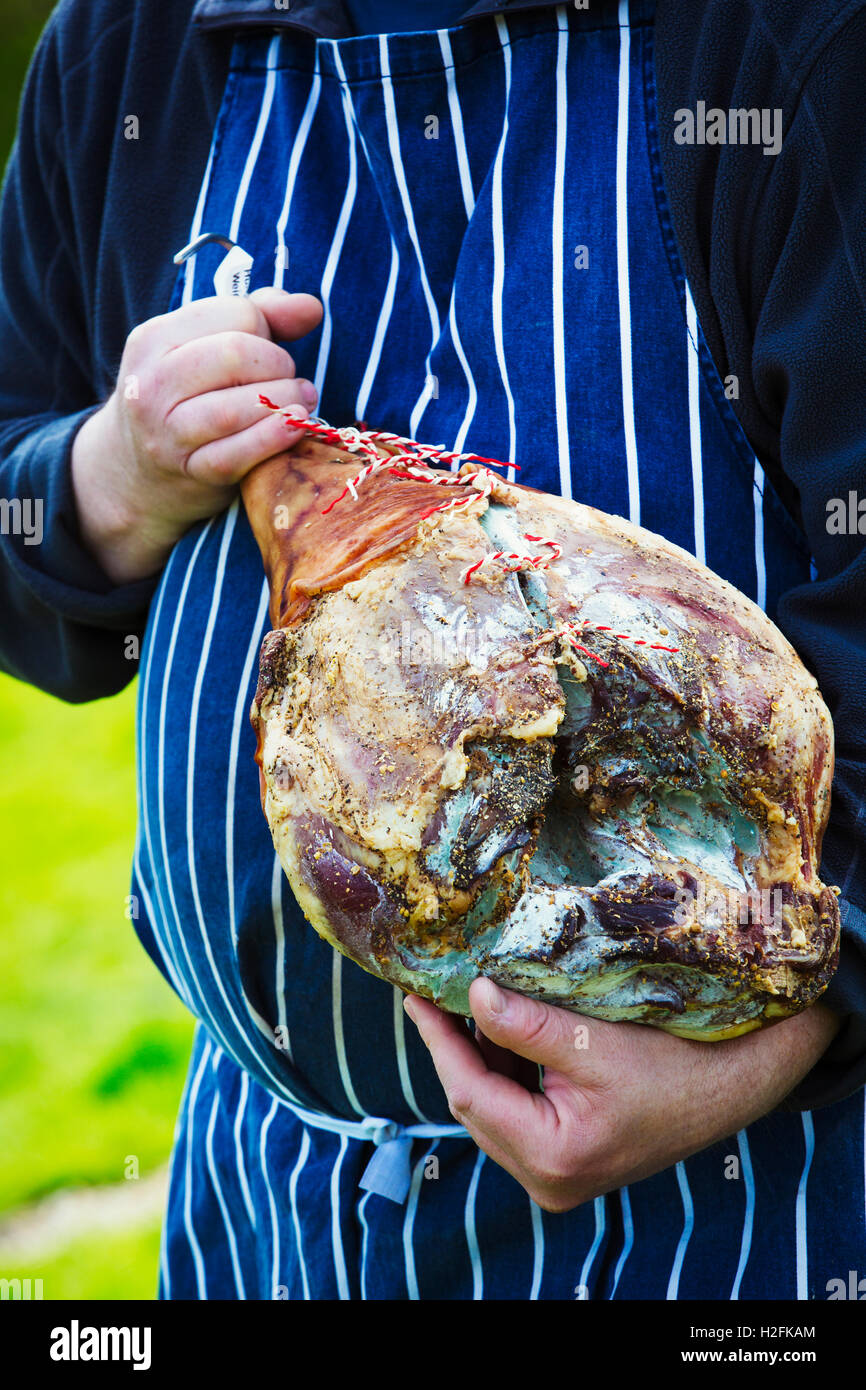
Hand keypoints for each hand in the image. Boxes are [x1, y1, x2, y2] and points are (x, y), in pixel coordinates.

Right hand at [71, 289, 322, 582]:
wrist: (137, 472)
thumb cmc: (187, 399)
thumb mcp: (205, 348)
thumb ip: (261, 316)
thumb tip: (311, 306)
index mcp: (154, 339)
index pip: (235, 314)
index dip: (266, 329)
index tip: (266, 351)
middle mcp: (151, 383)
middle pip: (236, 354)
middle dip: (278, 365)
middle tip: (290, 381)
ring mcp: (166, 432)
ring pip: (234, 408)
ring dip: (283, 403)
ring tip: (301, 405)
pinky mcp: (188, 472)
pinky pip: (236, 455)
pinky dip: (273, 439)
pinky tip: (295, 428)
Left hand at [405, 980, 839, 1211]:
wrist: (733, 1086)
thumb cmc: (675, 1063)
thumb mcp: (595, 1039)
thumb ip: (527, 1022)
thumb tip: (471, 995)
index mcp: (552, 1156)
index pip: (470, 1092)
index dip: (438, 1040)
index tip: (414, 996)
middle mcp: (547, 1180)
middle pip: (475, 1104)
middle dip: (453, 1047)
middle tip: (432, 992)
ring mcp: (555, 1175)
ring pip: (492, 1107)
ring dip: (478, 1057)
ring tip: (459, 1002)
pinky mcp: (565, 1159)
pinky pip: (515, 1112)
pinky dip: (504, 1071)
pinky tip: (500, 1028)